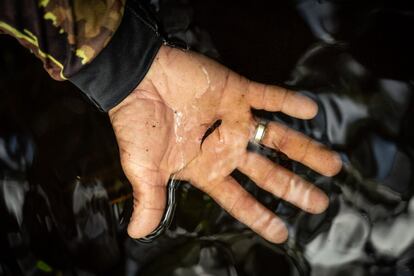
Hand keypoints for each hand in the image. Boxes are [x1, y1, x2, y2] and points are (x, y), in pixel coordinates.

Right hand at [109, 46, 341, 242]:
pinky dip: (289, 102)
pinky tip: (311, 110)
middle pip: (267, 172)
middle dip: (293, 187)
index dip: (259, 216)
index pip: (237, 198)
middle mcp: (225, 146)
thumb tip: (137, 233)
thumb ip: (150, 199)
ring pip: (276, 137)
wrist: (135, 80)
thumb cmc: (137, 125)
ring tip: (332, 165)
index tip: (283, 232)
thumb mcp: (144, 168)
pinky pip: (268, 97)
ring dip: (304, 150)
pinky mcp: (236, 91)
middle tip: (319, 203)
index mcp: (206, 167)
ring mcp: (234, 119)